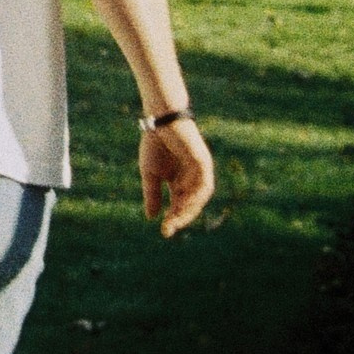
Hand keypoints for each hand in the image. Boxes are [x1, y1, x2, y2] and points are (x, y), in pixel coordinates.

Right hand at [140, 114, 213, 239]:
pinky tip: (183, 199)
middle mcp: (194, 179)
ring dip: (189, 208)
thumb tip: (152, 218)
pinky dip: (195, 193)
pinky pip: (203, 182)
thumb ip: (152, 194)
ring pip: (200, 196)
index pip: (180, 206)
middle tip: (170, 228)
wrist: (160, 121)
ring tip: (177, 218)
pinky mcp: (203, 161)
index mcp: (181, 182)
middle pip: (192, 204)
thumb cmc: (155, 144)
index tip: (164, 232)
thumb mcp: (150, 174)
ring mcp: (200, 170)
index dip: (173, 219)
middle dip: (181, 217)